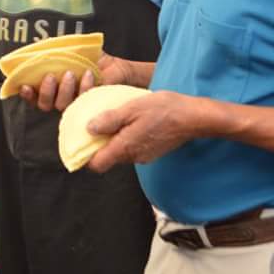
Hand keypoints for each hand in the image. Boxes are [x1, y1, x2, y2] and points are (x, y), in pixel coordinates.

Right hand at [19, 53, 131, 111]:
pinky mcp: (90, 104)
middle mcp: (61, 98)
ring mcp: (75, 103)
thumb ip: (56, 51)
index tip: (25, 86)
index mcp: (52, 87)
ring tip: (71, 73)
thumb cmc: (91, 59)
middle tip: (51, 76)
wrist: (116, 67)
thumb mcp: (72, 51)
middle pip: (45, 104)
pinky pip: (83, 99)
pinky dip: (85, 86)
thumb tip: (39, 45)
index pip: (34, 96)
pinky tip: (89, 74)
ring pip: (62, 105)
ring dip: (65, 89)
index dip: (27, 94)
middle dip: (46, 91)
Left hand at [86, 90, 203, 170]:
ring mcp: (144, 155)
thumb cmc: (163, 109)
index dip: (85, 156)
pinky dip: (126, 138)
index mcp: (125, 148)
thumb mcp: (131, 108)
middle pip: (107, 158)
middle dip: (98, 144)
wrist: (193, 117)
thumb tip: (89, 128)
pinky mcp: (152, 151)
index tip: (80, 141)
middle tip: (94, 124)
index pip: (97, 165)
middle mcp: (133, 157)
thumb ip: (110, 120)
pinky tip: (129, 121)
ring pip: (120, 152)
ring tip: (112, 119)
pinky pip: (132, 148)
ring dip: (113, 139)